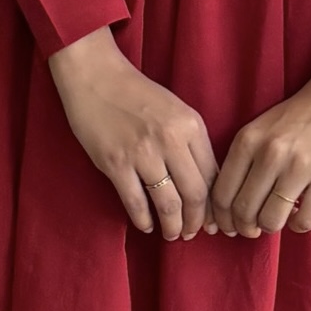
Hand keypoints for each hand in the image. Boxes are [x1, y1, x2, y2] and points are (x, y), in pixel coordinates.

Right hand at [48, 26, 219, 238]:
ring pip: (168, 204)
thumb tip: (206, 184)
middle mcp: (171, 140)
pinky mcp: (115, 163)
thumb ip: (193, 143)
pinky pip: (135, 202)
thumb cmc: (138, 93)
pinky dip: (143, 220)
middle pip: (195, 195)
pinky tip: (146, 226)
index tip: (212, 219)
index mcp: (191, 126)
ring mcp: (142, 153)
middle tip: (193, 233)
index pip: (212, 176)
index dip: (214, 205)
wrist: (96, 76)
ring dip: (173, 226)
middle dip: (197, 222)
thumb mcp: (177, 111)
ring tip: (173, 234)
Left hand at [208, 68, 310, 235]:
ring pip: (271, 220)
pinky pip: (305, 220)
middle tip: (254, 229)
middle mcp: (270, 154)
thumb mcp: (260, 129)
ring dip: (272, 227)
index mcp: (248, 140)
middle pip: (244, 211)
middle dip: (246, 228)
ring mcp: (300, 166)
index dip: (224, 218)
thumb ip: (244, 161)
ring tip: (278, 219)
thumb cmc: (299, 116)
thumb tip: (232, 207)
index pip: (222, 194)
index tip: (230, 226)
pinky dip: (299, 226)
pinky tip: (301, 215)